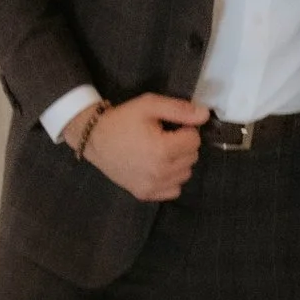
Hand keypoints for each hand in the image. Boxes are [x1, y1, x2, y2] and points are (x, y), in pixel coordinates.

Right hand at [79, 94, 208, 201]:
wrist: (95, 139)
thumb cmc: (123, 120)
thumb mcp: (150, 105)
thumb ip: (179, 109)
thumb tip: (205, 115)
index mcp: (163, 150)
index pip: (194, 140)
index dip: (185, 128)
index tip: (169, 126)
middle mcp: (160, 172)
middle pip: (192, 157)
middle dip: (183, 144)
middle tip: (163, 136)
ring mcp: (153, 186)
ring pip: (185, 174)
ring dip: (179, 162)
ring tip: (160, 151)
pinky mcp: (145, 194)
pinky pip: (174, 190)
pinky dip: (171, 179)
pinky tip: (157, 166)